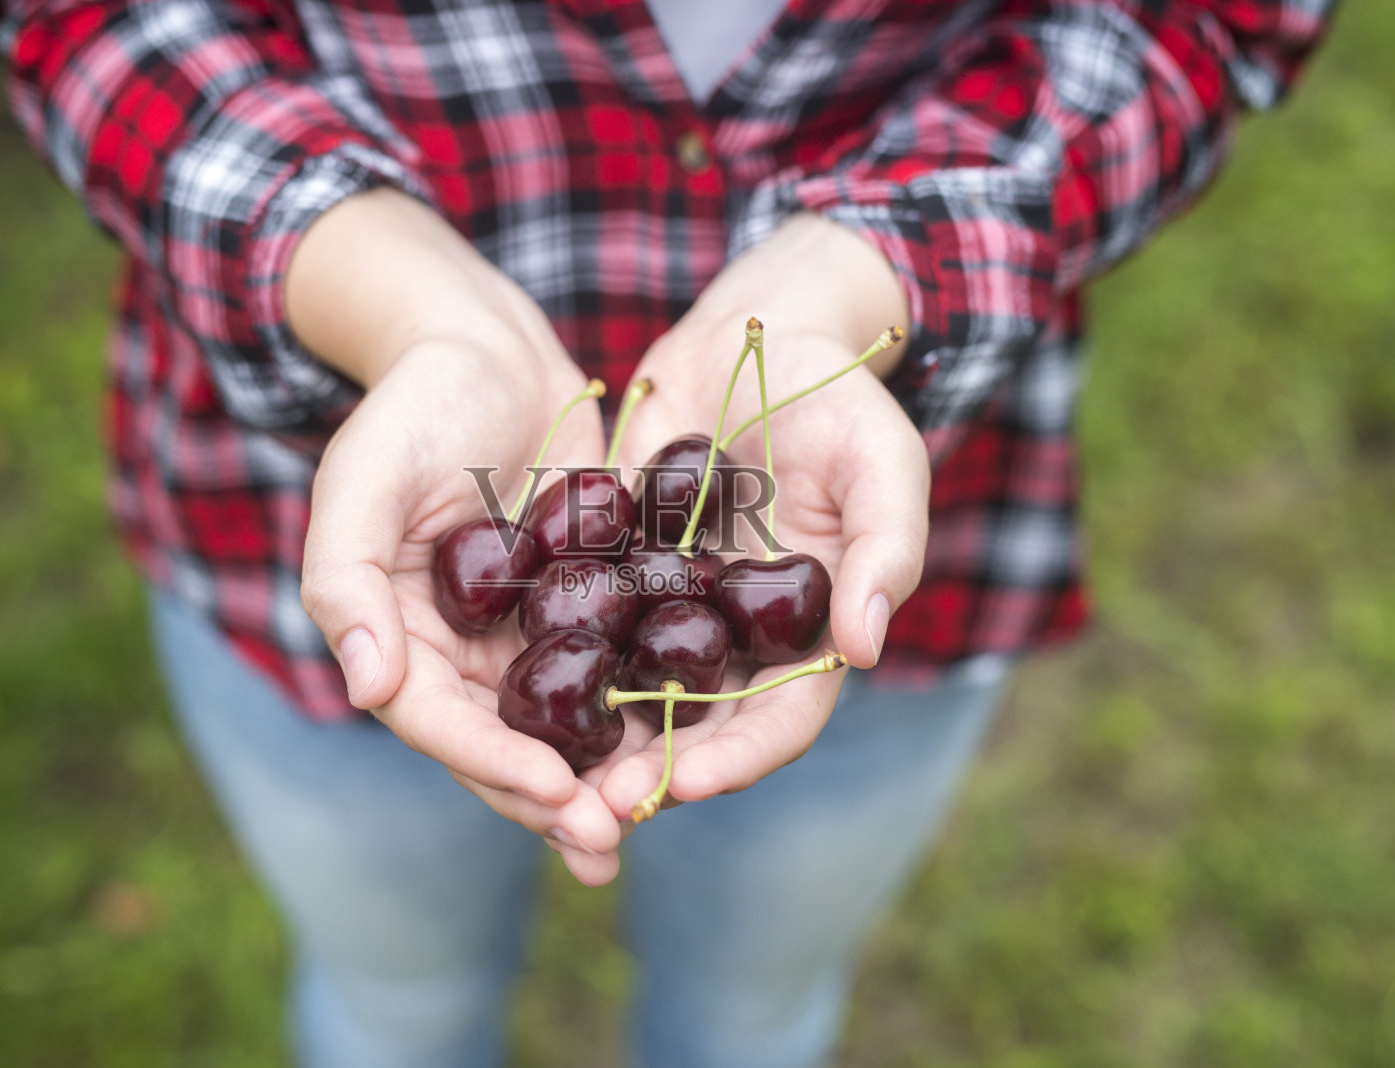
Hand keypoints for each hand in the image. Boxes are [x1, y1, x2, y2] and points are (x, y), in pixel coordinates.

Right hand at [290, 190, 625, 883]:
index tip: (553, 793)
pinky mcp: (583, 603)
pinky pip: (611, 669)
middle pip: (501, 744)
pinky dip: (641, 710)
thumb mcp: (362, 478)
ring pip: (561, 724)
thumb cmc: (414, 403)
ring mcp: (522, 632)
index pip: (437, 722)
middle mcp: (458, 650)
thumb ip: (347, 578)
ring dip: (601, 775)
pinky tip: (685, 742)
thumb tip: (367, 688)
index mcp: (397, 635)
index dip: (491, 764)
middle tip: (607, 838)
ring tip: (649, 813)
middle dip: (551, 798)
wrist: (488, 346)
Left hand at [595, 213, 927, 816]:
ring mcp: (675, 606)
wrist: (757, 336)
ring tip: (547, 771)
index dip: (739, 759)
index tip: (686, 782)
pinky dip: (558, 662)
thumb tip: (865, 649)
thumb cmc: (839, 398)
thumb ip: (883, 551)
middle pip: (698, 726)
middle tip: (596, 807)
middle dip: (652, 771)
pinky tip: (511, 687)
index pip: (781, 720)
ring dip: (595, 737)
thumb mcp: (882, 463)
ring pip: (634, 691)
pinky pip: (587, 625)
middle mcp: (738, 635)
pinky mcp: (620, 568)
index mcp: (809, 633)